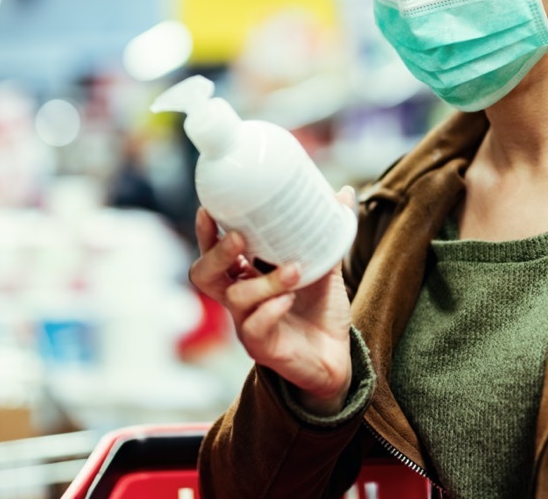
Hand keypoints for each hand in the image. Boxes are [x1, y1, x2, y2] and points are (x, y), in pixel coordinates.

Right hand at [189, 188, 355, 415]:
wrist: (339, 356)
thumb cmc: (320, 309)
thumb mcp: (325, 266)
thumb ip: (328, 233)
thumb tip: (344, 192)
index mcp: (246, 275)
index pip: (212, 252)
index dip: (205, 232)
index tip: (209, 209)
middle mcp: (239, 298)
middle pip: (203, 275)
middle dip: (216, 253)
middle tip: (239, 237)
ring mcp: (246, 324)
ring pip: (236, 298)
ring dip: (264, 280)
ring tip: (295, 269)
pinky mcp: (262, 348)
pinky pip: (253, 328)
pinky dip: (271, 309)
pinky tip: (291, 299)